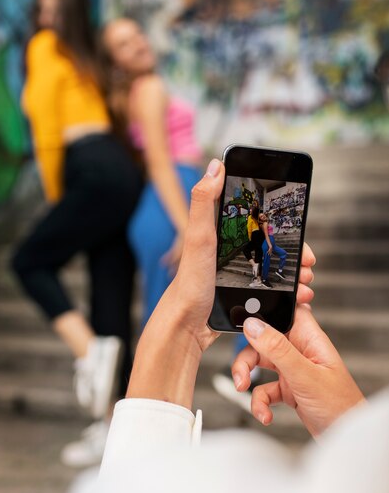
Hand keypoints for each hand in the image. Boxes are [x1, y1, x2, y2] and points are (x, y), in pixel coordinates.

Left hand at [127, 159, 315, 408]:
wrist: (185, 328)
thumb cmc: (189, 283)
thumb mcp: (198, 238)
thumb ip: (204, 202)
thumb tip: (215, 165)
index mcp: (219, 233)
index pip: (256, 218)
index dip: (279, 221)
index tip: (298, 229)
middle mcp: (228, 251)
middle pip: (270, 244)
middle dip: (293, 251)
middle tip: (308, 262)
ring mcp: (234, 273)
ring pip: (273, 267)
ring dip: (294, 273)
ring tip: (305, 283)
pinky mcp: (238, 294)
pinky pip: (269, 290)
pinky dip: (285, 292)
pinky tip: (296, 298)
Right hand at [232, 306, 364, 436]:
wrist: (346, 436)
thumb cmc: (341, 407)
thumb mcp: (305, 375)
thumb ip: (278, 349)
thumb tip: (253, 326)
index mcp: (309, 339)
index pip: (286, 311)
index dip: (267, 309)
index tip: (244, 320)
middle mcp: (300, 351)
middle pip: (264, 340)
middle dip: (247, 355)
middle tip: (241, 371)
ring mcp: (293, 370)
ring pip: (260, 363)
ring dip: (248, 377)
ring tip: (243, 389)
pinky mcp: (289, 389)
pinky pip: (265, 389)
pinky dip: (260, 402)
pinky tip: (265, 414)